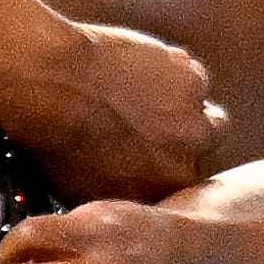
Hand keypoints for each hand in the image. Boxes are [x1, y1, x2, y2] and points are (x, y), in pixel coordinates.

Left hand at [0, 23, 220, 200]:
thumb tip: (116, 197)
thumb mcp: (83, 191)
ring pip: (200, 101)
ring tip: (146, 91)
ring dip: (181, 96)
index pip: (189, 177)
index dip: (173, 160)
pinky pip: (185, 67)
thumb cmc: (58, 141)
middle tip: (157, 119)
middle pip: (209, 137)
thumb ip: (119, 194)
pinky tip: (137, 66)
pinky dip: (167, 67)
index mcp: (171, 184)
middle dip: (189, 129)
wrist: (53, 87)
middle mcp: (192, 148)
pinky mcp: (184, 68)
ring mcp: (192, 107)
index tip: (156, 149)